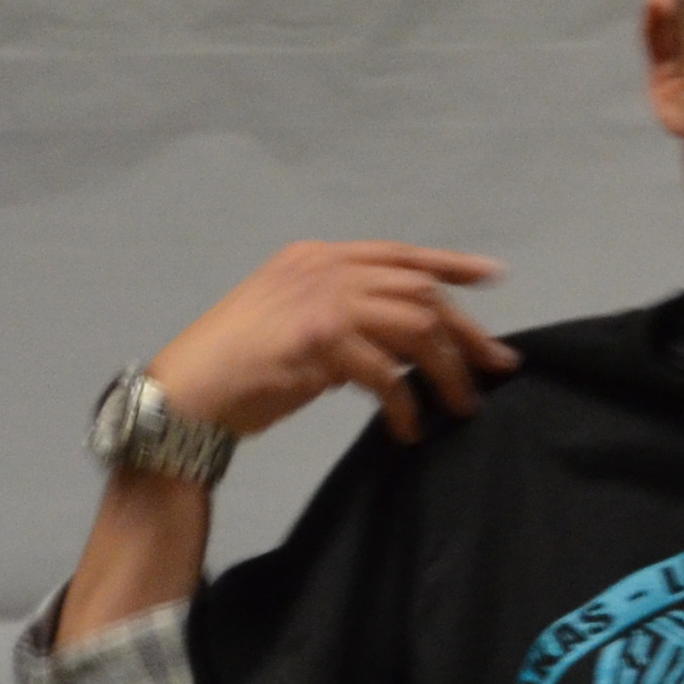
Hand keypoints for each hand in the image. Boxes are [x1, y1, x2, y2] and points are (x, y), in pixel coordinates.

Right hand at [146, 241, 521, 447]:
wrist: (186, 392)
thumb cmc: (238, 366)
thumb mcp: (295, 321)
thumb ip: (345, 316)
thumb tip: (409, 341)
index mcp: (316, 257)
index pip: (399, 254)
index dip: (450, 264)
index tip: (493, 276)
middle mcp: (323, 269)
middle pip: (420, 291)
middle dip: (466, 331)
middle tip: (497, 366)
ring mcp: (321, 300)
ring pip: (417, 328)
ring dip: (447, 371)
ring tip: (462, 406)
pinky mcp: (319, 339)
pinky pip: (388, 374)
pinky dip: (406, 405)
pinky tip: (408, 429)